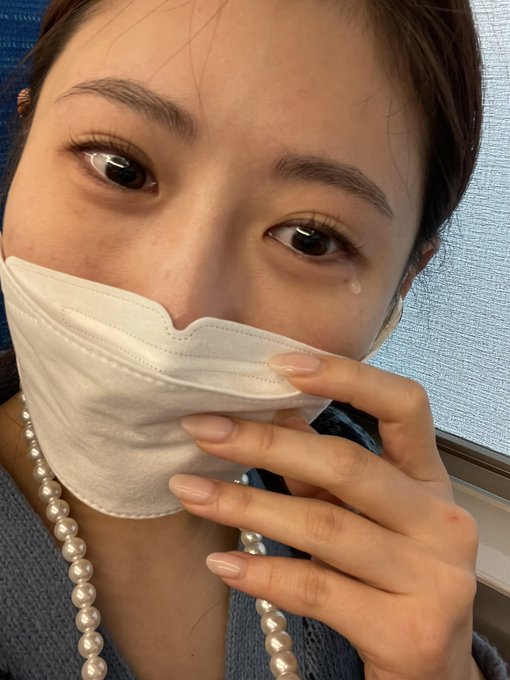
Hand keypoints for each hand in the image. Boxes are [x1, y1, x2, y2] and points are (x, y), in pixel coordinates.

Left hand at [169, 353, 479, 679]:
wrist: (430, 670)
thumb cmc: (390, 575)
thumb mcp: (366, 515)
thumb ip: (325, 470)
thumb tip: (272, 411)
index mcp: (432, 480)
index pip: (406, 405)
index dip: (348, 377)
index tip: (282, 364)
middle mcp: (442, 523)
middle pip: (346, 465)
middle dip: (265, 442)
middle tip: (202, 429)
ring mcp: (432, 579)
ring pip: (324, 528)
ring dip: (246, 506)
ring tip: (190, 490)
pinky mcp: (407, 632)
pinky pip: (318, 591)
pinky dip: (263, 574)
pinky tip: (221, 564)